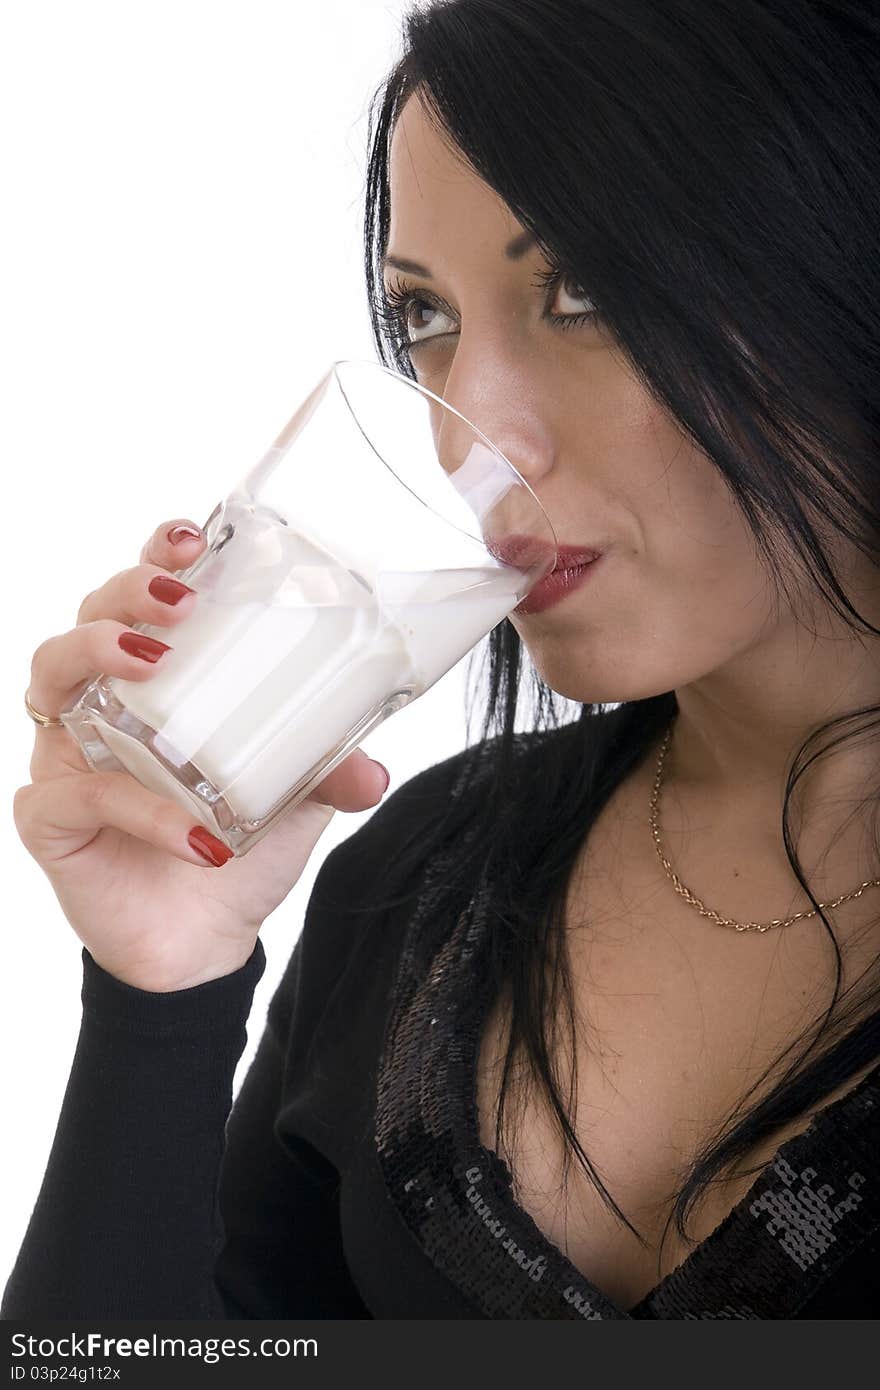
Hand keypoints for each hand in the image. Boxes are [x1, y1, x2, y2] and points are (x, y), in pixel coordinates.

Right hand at [14, 518, 390, 991]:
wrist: (203, 939)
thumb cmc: (236, 845)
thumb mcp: (293, 798)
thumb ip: (328, 770)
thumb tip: (373, 765)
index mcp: (157, 680)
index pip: (143, 595)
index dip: (155, 555)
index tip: (191, 537)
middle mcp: (99, 701)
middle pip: (89, 614)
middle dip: (127, 590)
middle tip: (179, 602)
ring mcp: (65, 751)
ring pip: (51, 674)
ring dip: (98, 652)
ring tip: (151, 661)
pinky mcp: (49, 814)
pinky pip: (79, 793)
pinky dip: (139, 807)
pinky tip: (196, 834)